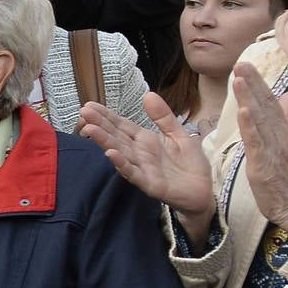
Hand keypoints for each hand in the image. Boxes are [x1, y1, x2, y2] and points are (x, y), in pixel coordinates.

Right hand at [79, 92, 215, 243]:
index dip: (106, 115)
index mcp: (144, 140)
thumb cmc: (190, 165)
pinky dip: (122, 164)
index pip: (121, 125)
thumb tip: (148, 94)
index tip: (89, 105)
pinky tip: (111, 154)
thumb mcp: (179, 134)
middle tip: (83, 111)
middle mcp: (138, 153)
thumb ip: (163, 117)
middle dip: (99, 124)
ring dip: (104, 142)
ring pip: (120, 152)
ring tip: (90, 129)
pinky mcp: (150, 184)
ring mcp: (142, 168)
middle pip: (116, 136)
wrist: (204, 192)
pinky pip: (134, 173)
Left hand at [234, 62, 287, 232]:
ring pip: (260, 119)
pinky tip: (244, 112)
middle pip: (265, 105)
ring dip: (249, 98)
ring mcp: (273, 148)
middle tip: (241, 62)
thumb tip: (284, 98)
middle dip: (253, 83)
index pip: (270, 103)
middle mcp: (281, 136)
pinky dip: (251, 126)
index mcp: (284, 132)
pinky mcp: (265, 163)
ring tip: (240, 78)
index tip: (246, 64)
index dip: (258, 84)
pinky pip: (257, 142)